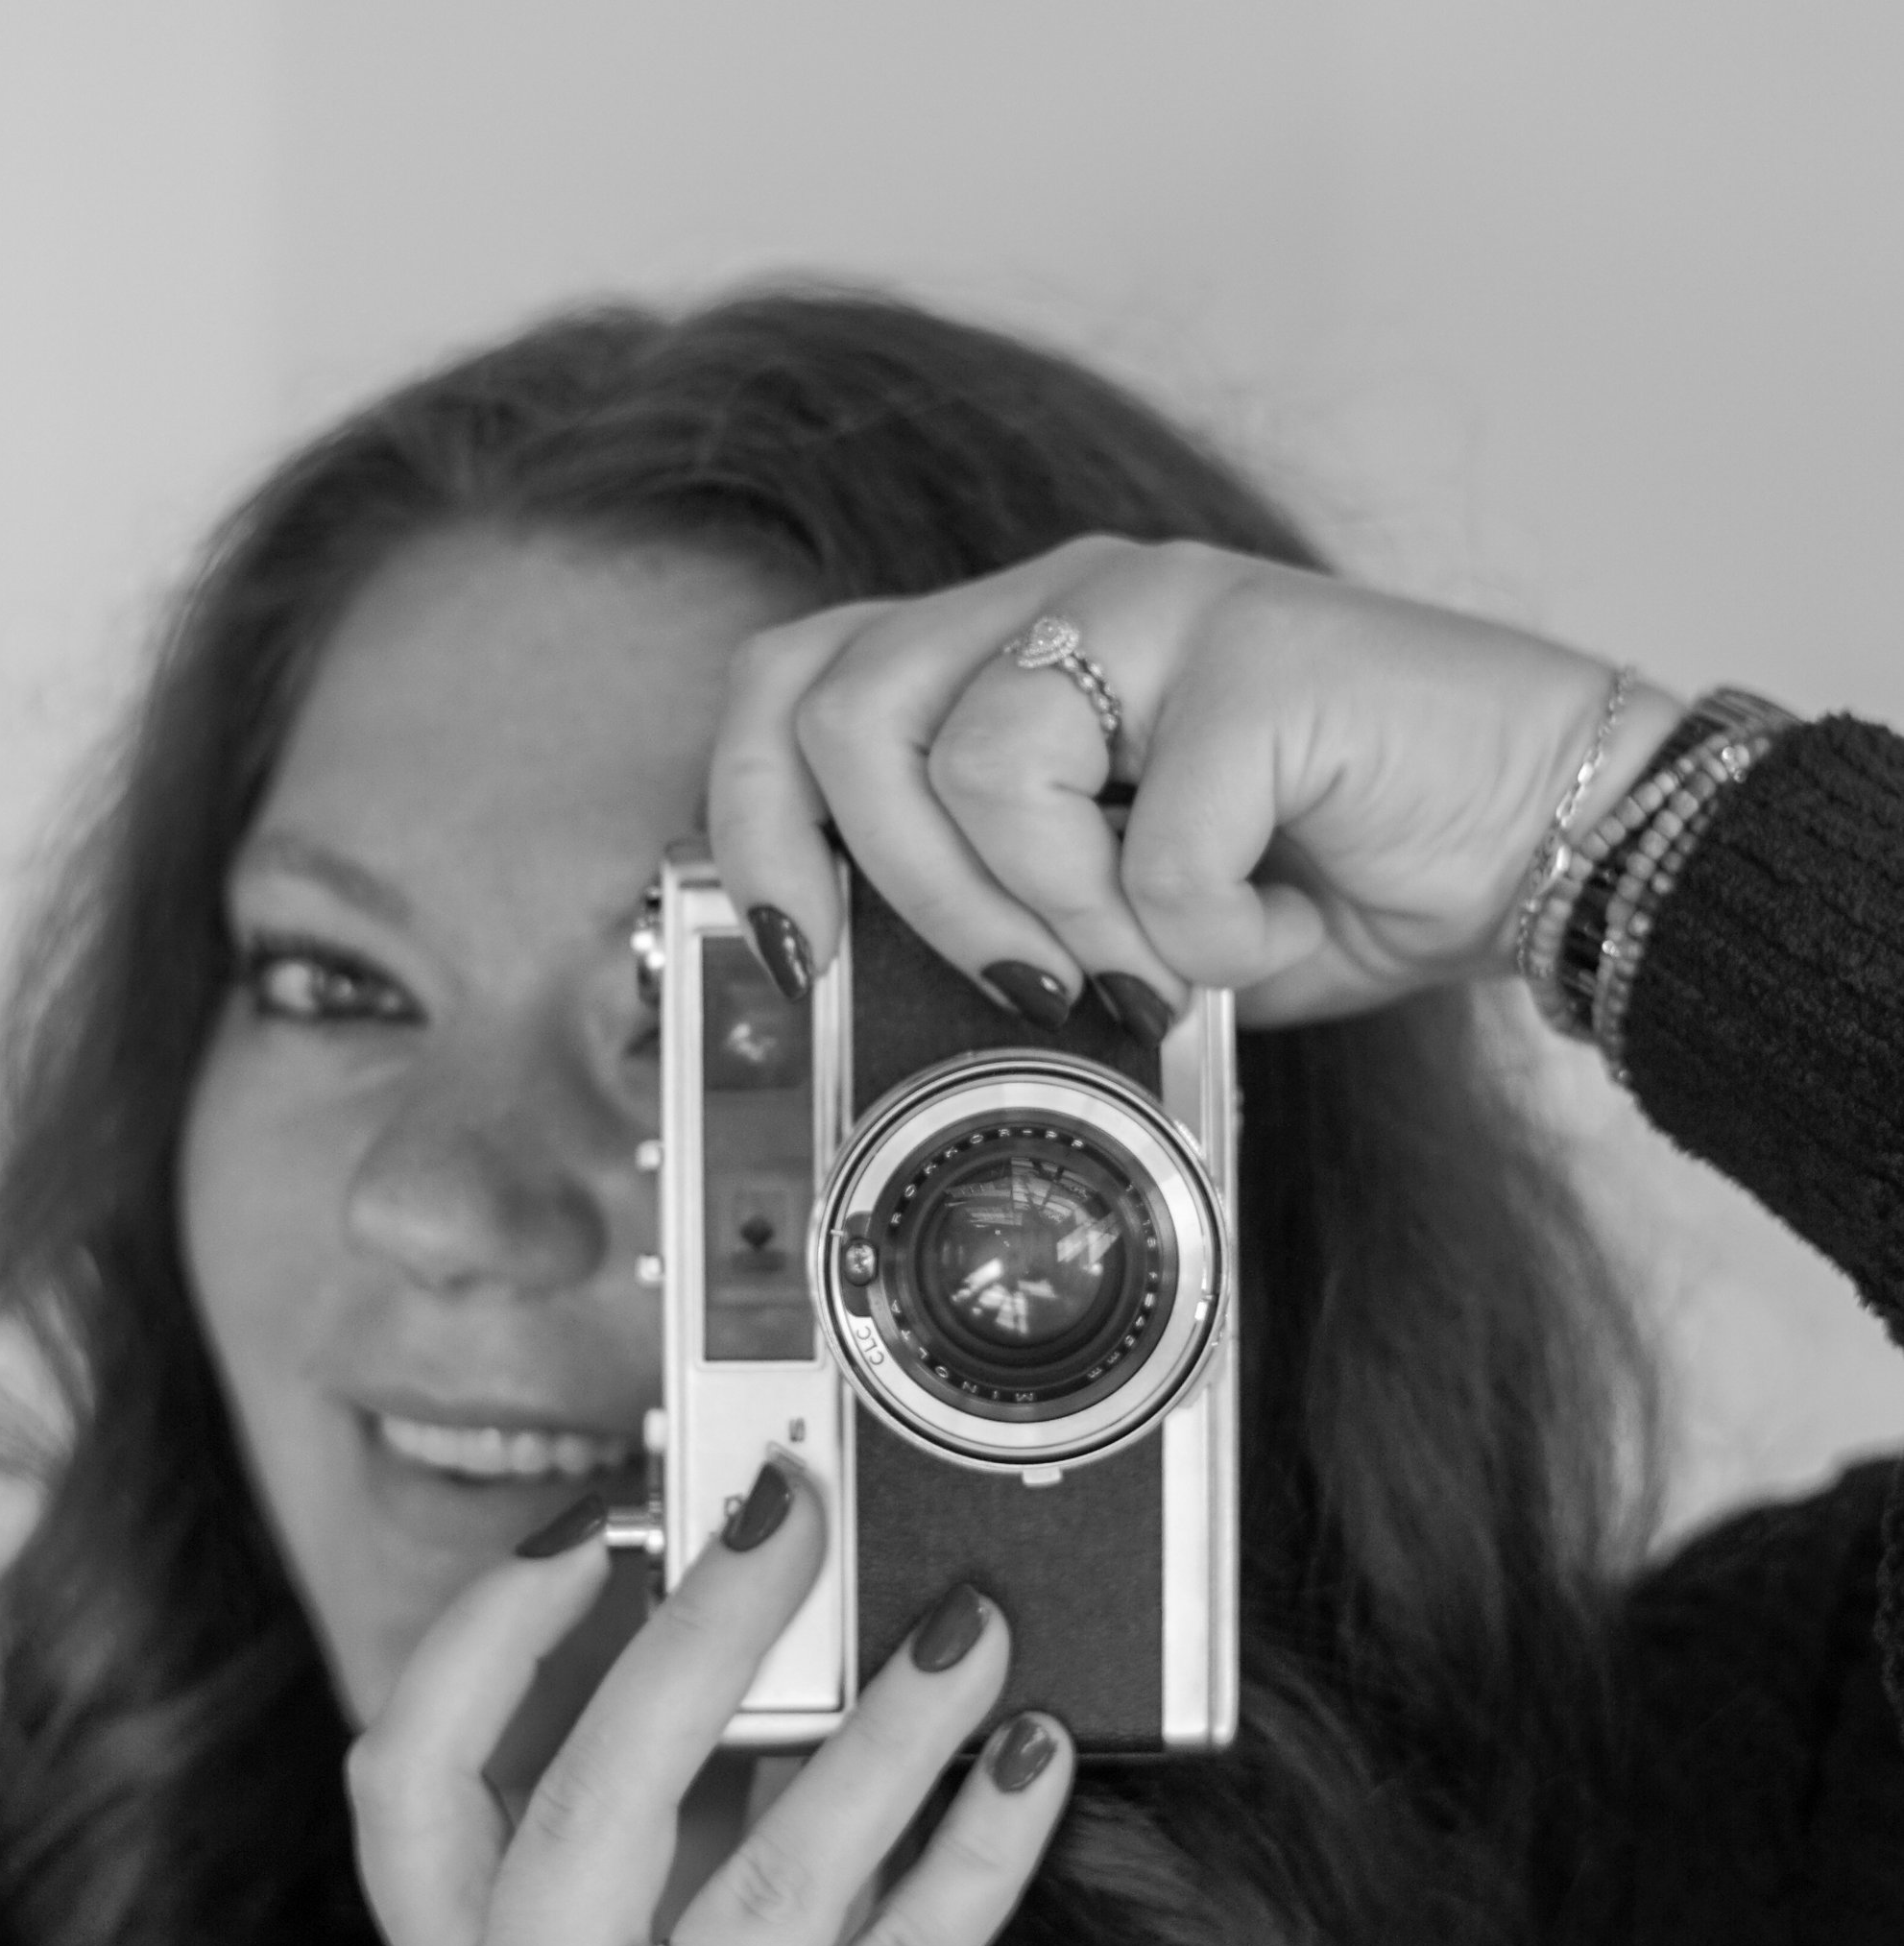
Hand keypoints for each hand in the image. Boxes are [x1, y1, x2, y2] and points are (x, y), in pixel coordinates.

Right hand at [346, 1460, 1071, 1945]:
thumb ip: (638, 1884)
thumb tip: (762, 1670)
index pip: (402, 1787)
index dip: (484, 1637)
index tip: (585, 1527)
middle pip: (583, 1803)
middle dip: (690, 1638)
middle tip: (784, 1513)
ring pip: (767, 1880)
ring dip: (876, 1730)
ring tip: (964, 1621)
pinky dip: (975, 1851)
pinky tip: (1029, 1765)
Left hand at [708, 534, 1683, 1029]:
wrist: (1547, 839)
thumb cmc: (1340, 871)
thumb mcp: (1128, 917)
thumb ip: (1009, 915)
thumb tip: (882, 998)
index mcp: (1015, 643)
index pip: (797, 680)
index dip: (748, 820)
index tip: (792, 953)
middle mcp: (1069, 596)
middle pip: (840, 709)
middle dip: (894, 886)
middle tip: (1009, 976)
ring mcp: (1165, 604)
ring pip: (976, 764)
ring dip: (1052, 913)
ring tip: (1155, 957)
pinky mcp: (1260, 650)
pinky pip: (1152, 845)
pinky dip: (1207, 937)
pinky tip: (1275, 923)